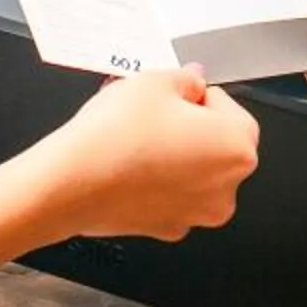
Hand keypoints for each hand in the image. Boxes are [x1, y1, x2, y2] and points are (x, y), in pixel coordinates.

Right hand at [41, 66, 261, 240]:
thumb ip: (185, 78)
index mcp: (236, 148)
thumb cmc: (115, 136)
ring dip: (174, 153)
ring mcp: (197, 214)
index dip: (199, 96)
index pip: (231, 109)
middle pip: (216, 144)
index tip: (175, 94)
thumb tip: (193, 81)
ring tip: (136, 137)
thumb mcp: (155, 81)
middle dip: (188, 125)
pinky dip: (157, 180)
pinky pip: (172, 195)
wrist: (70, 184)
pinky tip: (130, 164)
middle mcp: (226, 188)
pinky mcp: (168, 228)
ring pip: (193, 172)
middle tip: (153, 112)